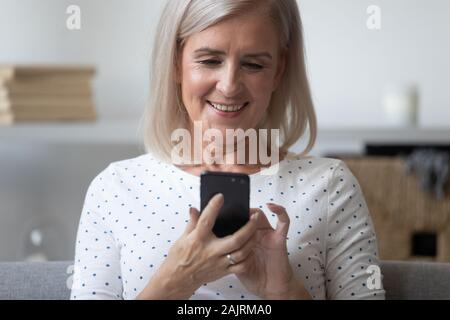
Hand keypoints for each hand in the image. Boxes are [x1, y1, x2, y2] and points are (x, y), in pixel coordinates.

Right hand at [137, 193, 258, 299]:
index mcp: (198, 239)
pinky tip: (251, 247)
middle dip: (249, 227)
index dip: (213, 206)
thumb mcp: (183, 237)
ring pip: (242, 252)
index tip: (220, 196)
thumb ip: (192, 222)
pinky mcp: (223, 271)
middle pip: (235, 238)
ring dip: (252, 240)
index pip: (207, 220)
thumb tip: (195, 209)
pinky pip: (241, 265)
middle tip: (255, 215)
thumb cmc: (179, 258)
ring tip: (256, 229)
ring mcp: (219, 262)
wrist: (178, 280)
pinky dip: (248, 256)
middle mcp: (210, 251)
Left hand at [228, 203, 309, 299]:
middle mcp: (256, 234)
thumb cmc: (252, 275)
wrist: (269, 288)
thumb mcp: (233, 260)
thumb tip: (207, 234)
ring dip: (253, 213)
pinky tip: (271, 206)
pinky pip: (284, 222)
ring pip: (261, 216)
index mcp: (244, 238)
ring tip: (247, 215)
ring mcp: (268, 235)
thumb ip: (225, 247)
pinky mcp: (279, 238)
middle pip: (247, 216)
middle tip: (231, 210)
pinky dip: (280, 211)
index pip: (236, 220)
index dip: (229, 214)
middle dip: (239, 212)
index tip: (219, 209)